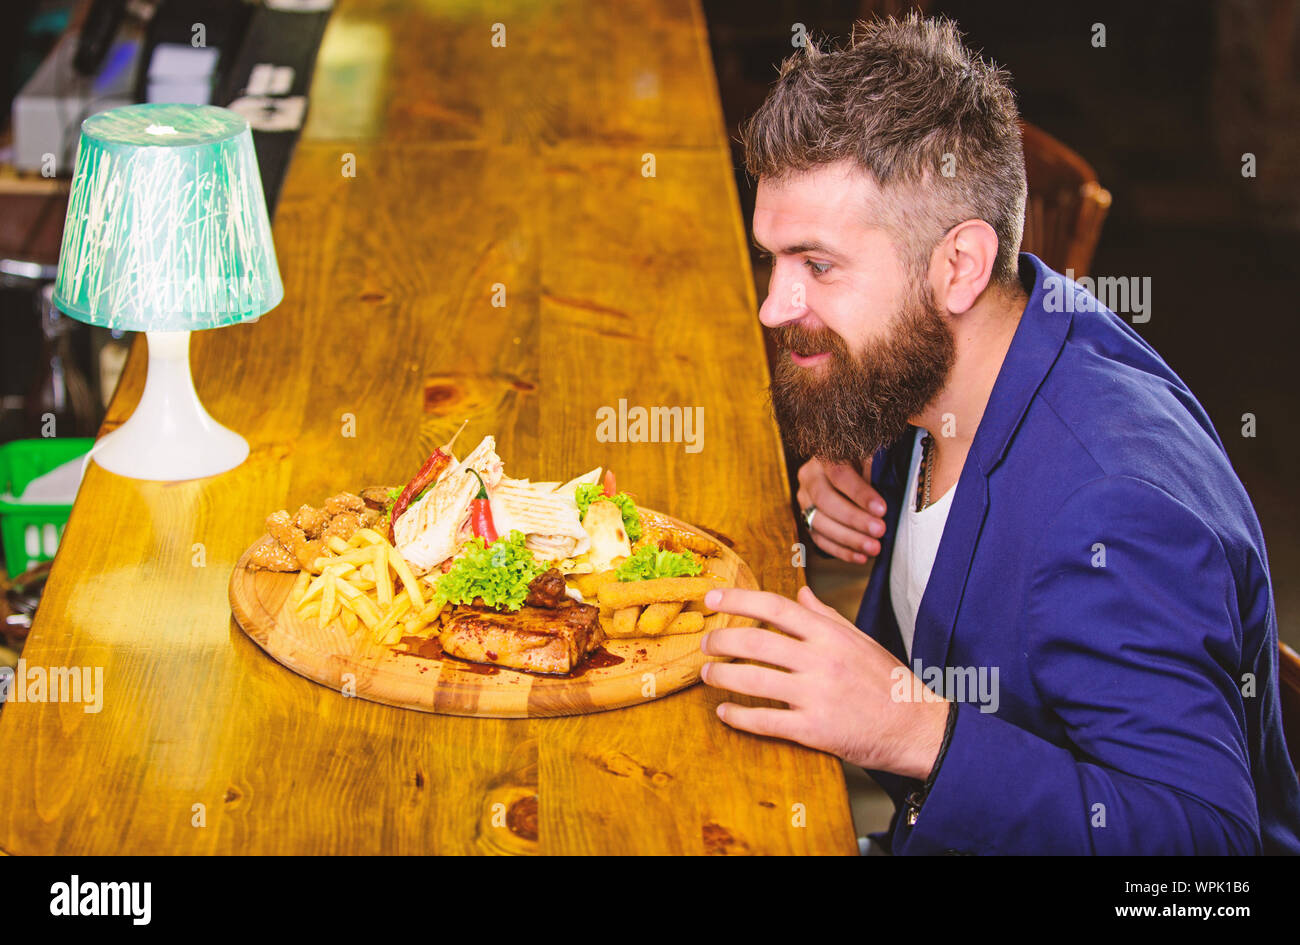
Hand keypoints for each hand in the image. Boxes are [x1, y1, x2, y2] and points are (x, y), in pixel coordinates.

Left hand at [699, 584, 948, 779]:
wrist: (917, 727)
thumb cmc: (888, 681)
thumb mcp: (859, 639)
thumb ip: (826, 615)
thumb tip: (801, 591)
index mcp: (830, 634)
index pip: (775, 607)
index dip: (738, 600)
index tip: (711, 597)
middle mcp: (821, 660)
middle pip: (755, 642)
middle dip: (720, 641)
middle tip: (705, 643)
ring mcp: (817, 695)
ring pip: (753, 680)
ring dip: (721, 676)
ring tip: (707, 674)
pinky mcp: (815, 730)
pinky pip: (765, 721)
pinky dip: (738, 715)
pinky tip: (725, 712)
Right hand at [796, 456, 886, 563]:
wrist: (845, 467)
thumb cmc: (862, 462)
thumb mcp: (869, 457)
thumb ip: (874, 471)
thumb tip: (886, 495)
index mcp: (824, 457)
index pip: (839, 474)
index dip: (860, 493)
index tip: (881, 509)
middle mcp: (809, 477)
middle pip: (825, 501)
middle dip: (854, 519)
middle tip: (879, 530)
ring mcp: (804, 500)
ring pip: (819, 523)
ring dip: (848, 539)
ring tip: (873, 548)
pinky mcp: (805, 520)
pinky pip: (819, 539)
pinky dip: (841, 551)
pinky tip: (861, 557)